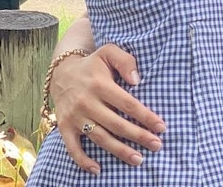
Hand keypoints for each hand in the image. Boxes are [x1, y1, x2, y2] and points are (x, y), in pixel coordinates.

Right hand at [50, 44, 164, 173]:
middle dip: (139, 136)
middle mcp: (87, 102)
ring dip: (119, 150)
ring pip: (99, 137)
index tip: (161, 127)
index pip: (128, 104)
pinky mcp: (64, 127)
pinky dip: (83, 160)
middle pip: (117, 124)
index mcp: (100, 85)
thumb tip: (137, 81)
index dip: (146, 117)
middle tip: (157, 145)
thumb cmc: (94, 64)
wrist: (61, 73)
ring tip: (138, 159)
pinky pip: (72, 147)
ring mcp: (75, 117)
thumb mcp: (109, 52)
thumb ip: (126, 61)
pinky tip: (98, 170)